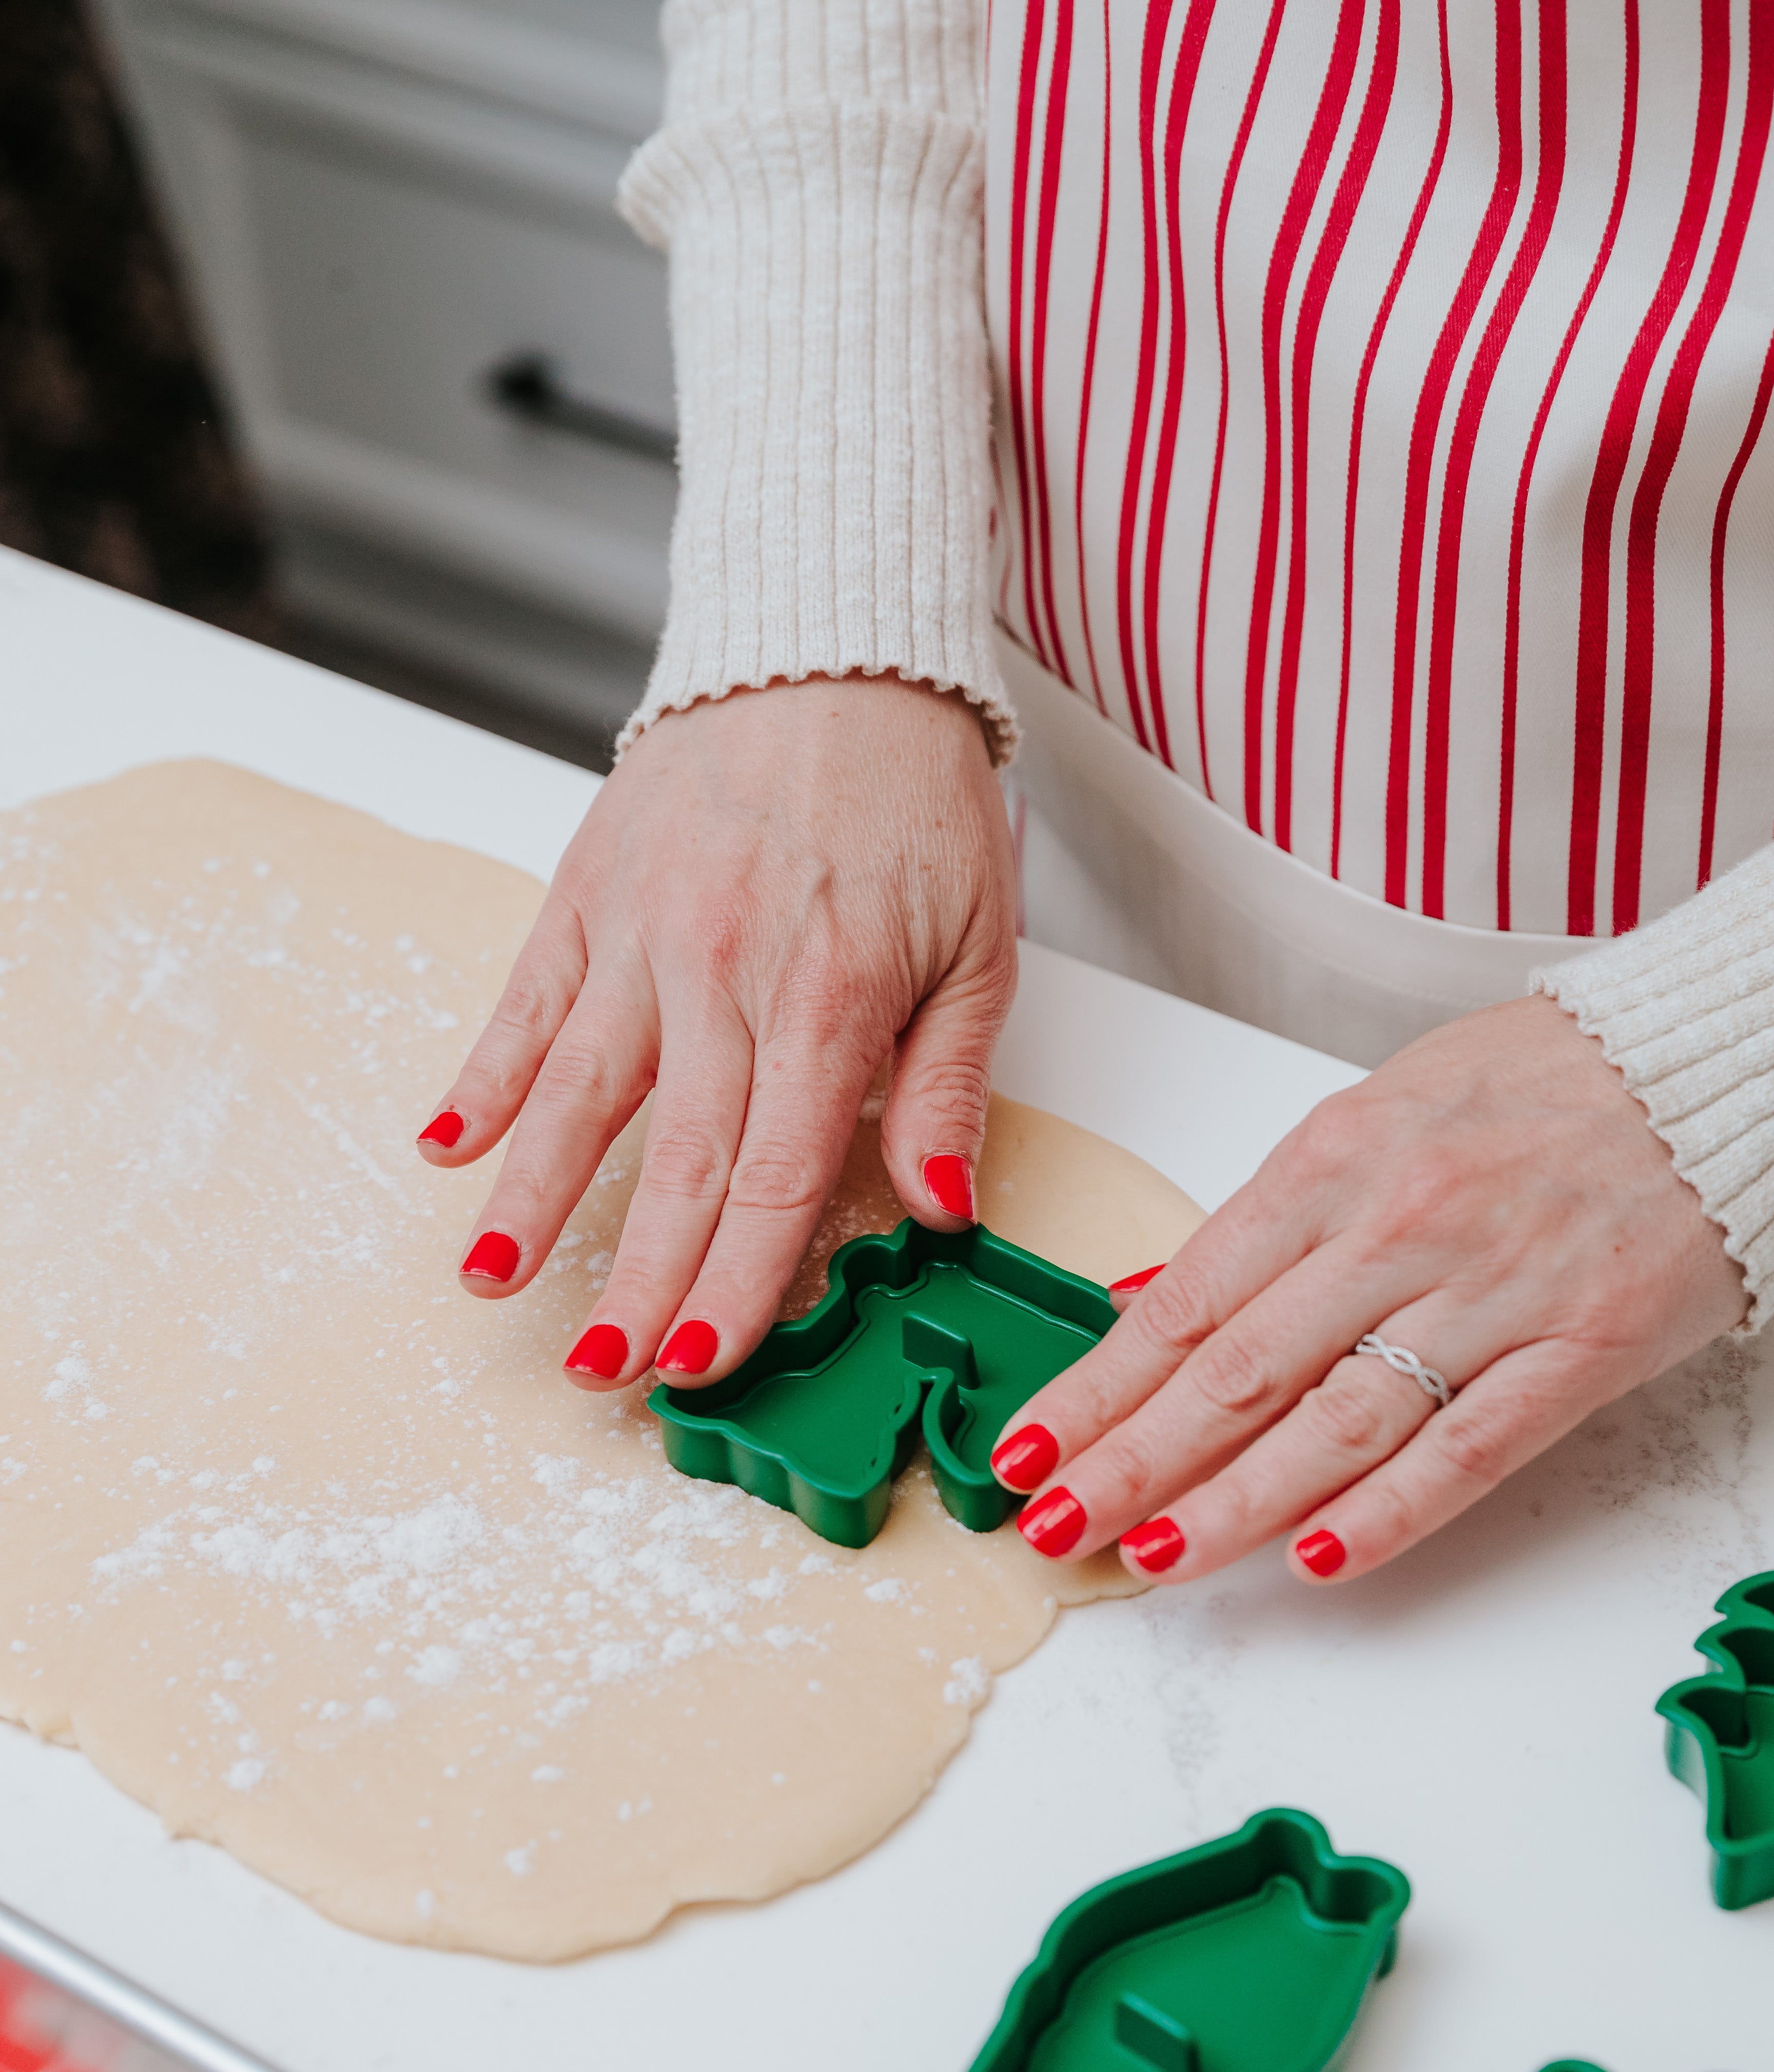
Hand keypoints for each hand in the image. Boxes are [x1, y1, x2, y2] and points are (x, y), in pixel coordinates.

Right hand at [414, 674, 1017, 1384]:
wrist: (836, 649)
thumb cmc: (917, 801)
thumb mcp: (979, 946)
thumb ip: (946, 1084)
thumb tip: (940, 1210)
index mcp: (830, 1000)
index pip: (775, 1178)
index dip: (737, 1284)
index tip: (703, 1365)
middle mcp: (724, 974)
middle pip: (673, 1163)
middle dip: (635, 1280)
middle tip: (599, 1371)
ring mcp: (644, 933)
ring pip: (579, 1092)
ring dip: (532, 1197)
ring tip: (493, 1284)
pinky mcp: (588, 893)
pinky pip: (525, 1000)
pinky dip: (481, 1074)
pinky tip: (446, 1149)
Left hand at [988, 994, 1746, 1585]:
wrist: (1708, 1065)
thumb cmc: (1538, 1086)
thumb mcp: (1375, 1115)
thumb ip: (1264, 1223)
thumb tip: (1145, 1300)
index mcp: (1334, 1163)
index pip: (1186, 1303)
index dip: (1097, 1389)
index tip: (1027, 1452)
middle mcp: (1399, 1228)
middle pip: (1237, 1373)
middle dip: (1131, 1461)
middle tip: (1052, 1528)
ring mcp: (1490, 1294)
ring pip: (1334, 1422)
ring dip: (1232, 1502)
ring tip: (1149, 1557)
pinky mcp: (1577, 1350)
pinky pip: (1465, 1448)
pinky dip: (1387, 1511)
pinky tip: (1313, 1558)